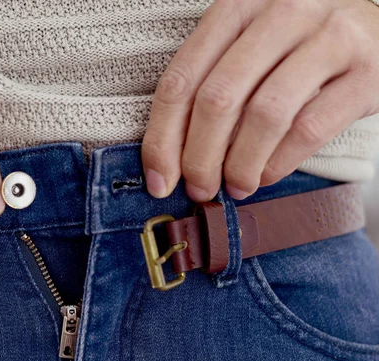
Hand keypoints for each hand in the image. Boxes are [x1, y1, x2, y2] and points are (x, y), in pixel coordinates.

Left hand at [142, 0, 378, 200]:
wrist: (374, 25)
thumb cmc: (294, 44)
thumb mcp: (246, 47)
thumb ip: (210, 85)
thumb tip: (172, 160)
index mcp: (236, 7)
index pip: (181, 80)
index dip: (162, 138)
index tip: (158, 180)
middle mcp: (281, 13)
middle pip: (218, 99)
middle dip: (199, 158)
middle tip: (198, 188)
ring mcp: (329, 38)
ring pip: (265, 115)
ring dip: (240, 164)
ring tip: (235, 186)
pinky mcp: (366, 71)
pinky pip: (309, 128)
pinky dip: (279, 162)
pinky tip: (266, 175)